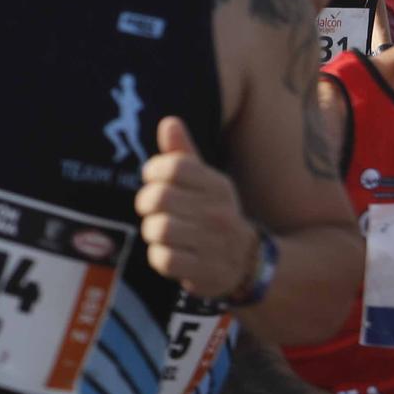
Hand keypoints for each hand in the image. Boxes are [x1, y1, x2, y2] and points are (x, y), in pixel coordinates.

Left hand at [135, 116, 256, 299]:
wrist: (248, 263)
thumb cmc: (213, 213)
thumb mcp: (205, 182)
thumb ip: (183, 154)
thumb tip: (168, 122)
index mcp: (217, 186)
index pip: (173, 167)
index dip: (153, 170)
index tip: (154, 179)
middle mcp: (218, 213)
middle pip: (159, 198)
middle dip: (145, 202)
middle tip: (151, 208)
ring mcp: (213, 244)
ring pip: (158, 229)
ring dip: (152, 231)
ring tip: (162, 232)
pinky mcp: (204, 272)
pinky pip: (163, 259)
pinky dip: (158, 257)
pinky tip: (170, 253)